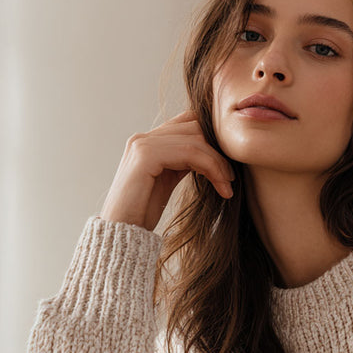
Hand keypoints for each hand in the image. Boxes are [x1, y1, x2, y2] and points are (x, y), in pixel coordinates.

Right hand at [99, 110, 234, 231]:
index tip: (228, 164)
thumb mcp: (169, 178)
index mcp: (149, 140)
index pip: (189, 120)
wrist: (122, 232)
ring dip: (219, 162)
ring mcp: (143, 143)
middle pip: (196, 126)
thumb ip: (185, 160)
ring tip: (228, 185)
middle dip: (220, 150)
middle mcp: (144, 137)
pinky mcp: (146, 155)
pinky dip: (211, 167)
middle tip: (231, 177)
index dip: (214, 138)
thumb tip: (215, 151)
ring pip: (196, 140)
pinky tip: (221, 186)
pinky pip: (190, 152)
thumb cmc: (144, 210)